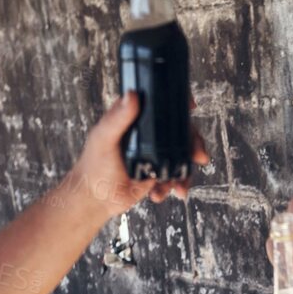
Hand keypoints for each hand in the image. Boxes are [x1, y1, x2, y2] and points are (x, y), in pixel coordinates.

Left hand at [67, 91, 211, 212]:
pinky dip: (175, 186)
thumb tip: (132, 95)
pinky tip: (159, 194)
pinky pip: (177, 176)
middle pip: (181, 131)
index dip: (179, 103)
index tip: (190, 107)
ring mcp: (156, 154)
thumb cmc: (93, 165)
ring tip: (179, 186)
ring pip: (183, 155)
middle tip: (199, 156)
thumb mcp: (103, 138)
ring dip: (187, 171)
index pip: (162, 104)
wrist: (96, 198)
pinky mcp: (159, 172)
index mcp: (136, 119)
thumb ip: (117, 118)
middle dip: (194, 144)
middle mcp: (149, 134)